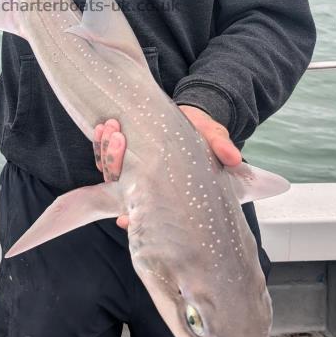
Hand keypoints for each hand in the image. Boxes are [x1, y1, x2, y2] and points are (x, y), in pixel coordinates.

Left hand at [93, 106, 241, 229]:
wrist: (192, 117)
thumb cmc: (203, 135)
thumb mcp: (214, 138)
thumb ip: (221, 147)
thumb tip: (233, 159)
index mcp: (166, 190)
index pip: (144, 212)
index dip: (132, 219)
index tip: (124, 219)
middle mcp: (145, 183)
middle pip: (119, 186)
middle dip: (114, 163)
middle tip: (119, 138)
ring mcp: (132, 168)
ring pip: (109, 169)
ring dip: (105, 149)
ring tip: (111, 127)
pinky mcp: (124, 151)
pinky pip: (105, 152)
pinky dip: (101, 140)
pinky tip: (103, 126)